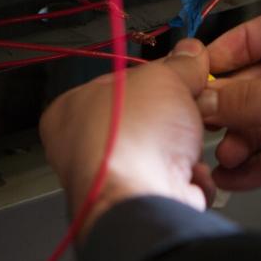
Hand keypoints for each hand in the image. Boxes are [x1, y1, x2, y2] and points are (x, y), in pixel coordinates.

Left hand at [39, 38, 215, 239]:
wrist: (145, 201)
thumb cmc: (131, 141)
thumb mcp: (163, 79)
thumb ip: (179, 65)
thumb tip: (190, 54)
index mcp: (70, 110)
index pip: (118, 83)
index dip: (154, 76)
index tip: (179, 74)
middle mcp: (82, 149)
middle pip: (145, 120)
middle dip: (175, 117)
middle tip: (190, 108)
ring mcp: (111, 181)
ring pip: (162, 154)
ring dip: (185, 149)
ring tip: (188, 145)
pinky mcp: (138, 205)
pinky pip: (173, 183)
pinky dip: (188, 179)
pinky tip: (188, 175)